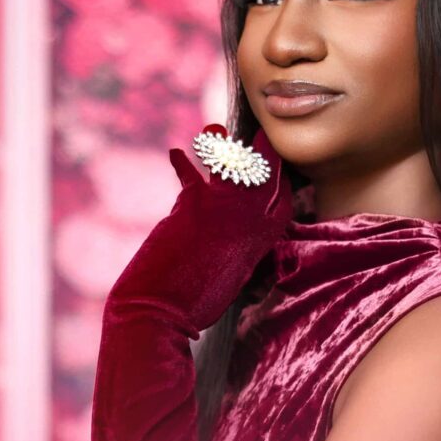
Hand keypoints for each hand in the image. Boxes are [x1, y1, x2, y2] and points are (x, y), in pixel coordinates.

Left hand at [106, 124, 296, 334]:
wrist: (159, 312)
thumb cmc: (194, 305)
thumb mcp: (231, 276)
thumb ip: (237, 249)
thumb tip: (234, 235)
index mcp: (260, 243)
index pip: (281, 204)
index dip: (281, 184)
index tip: (279, 169)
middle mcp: (249, 222)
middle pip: (263, 176)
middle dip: (264, 151)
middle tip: (261, 133)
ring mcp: (224, 208)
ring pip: (232, 165)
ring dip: (222, 145)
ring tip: (215, 128)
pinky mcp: (194, 202)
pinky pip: (190, 173)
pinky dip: (181, 162)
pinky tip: (175, 153)